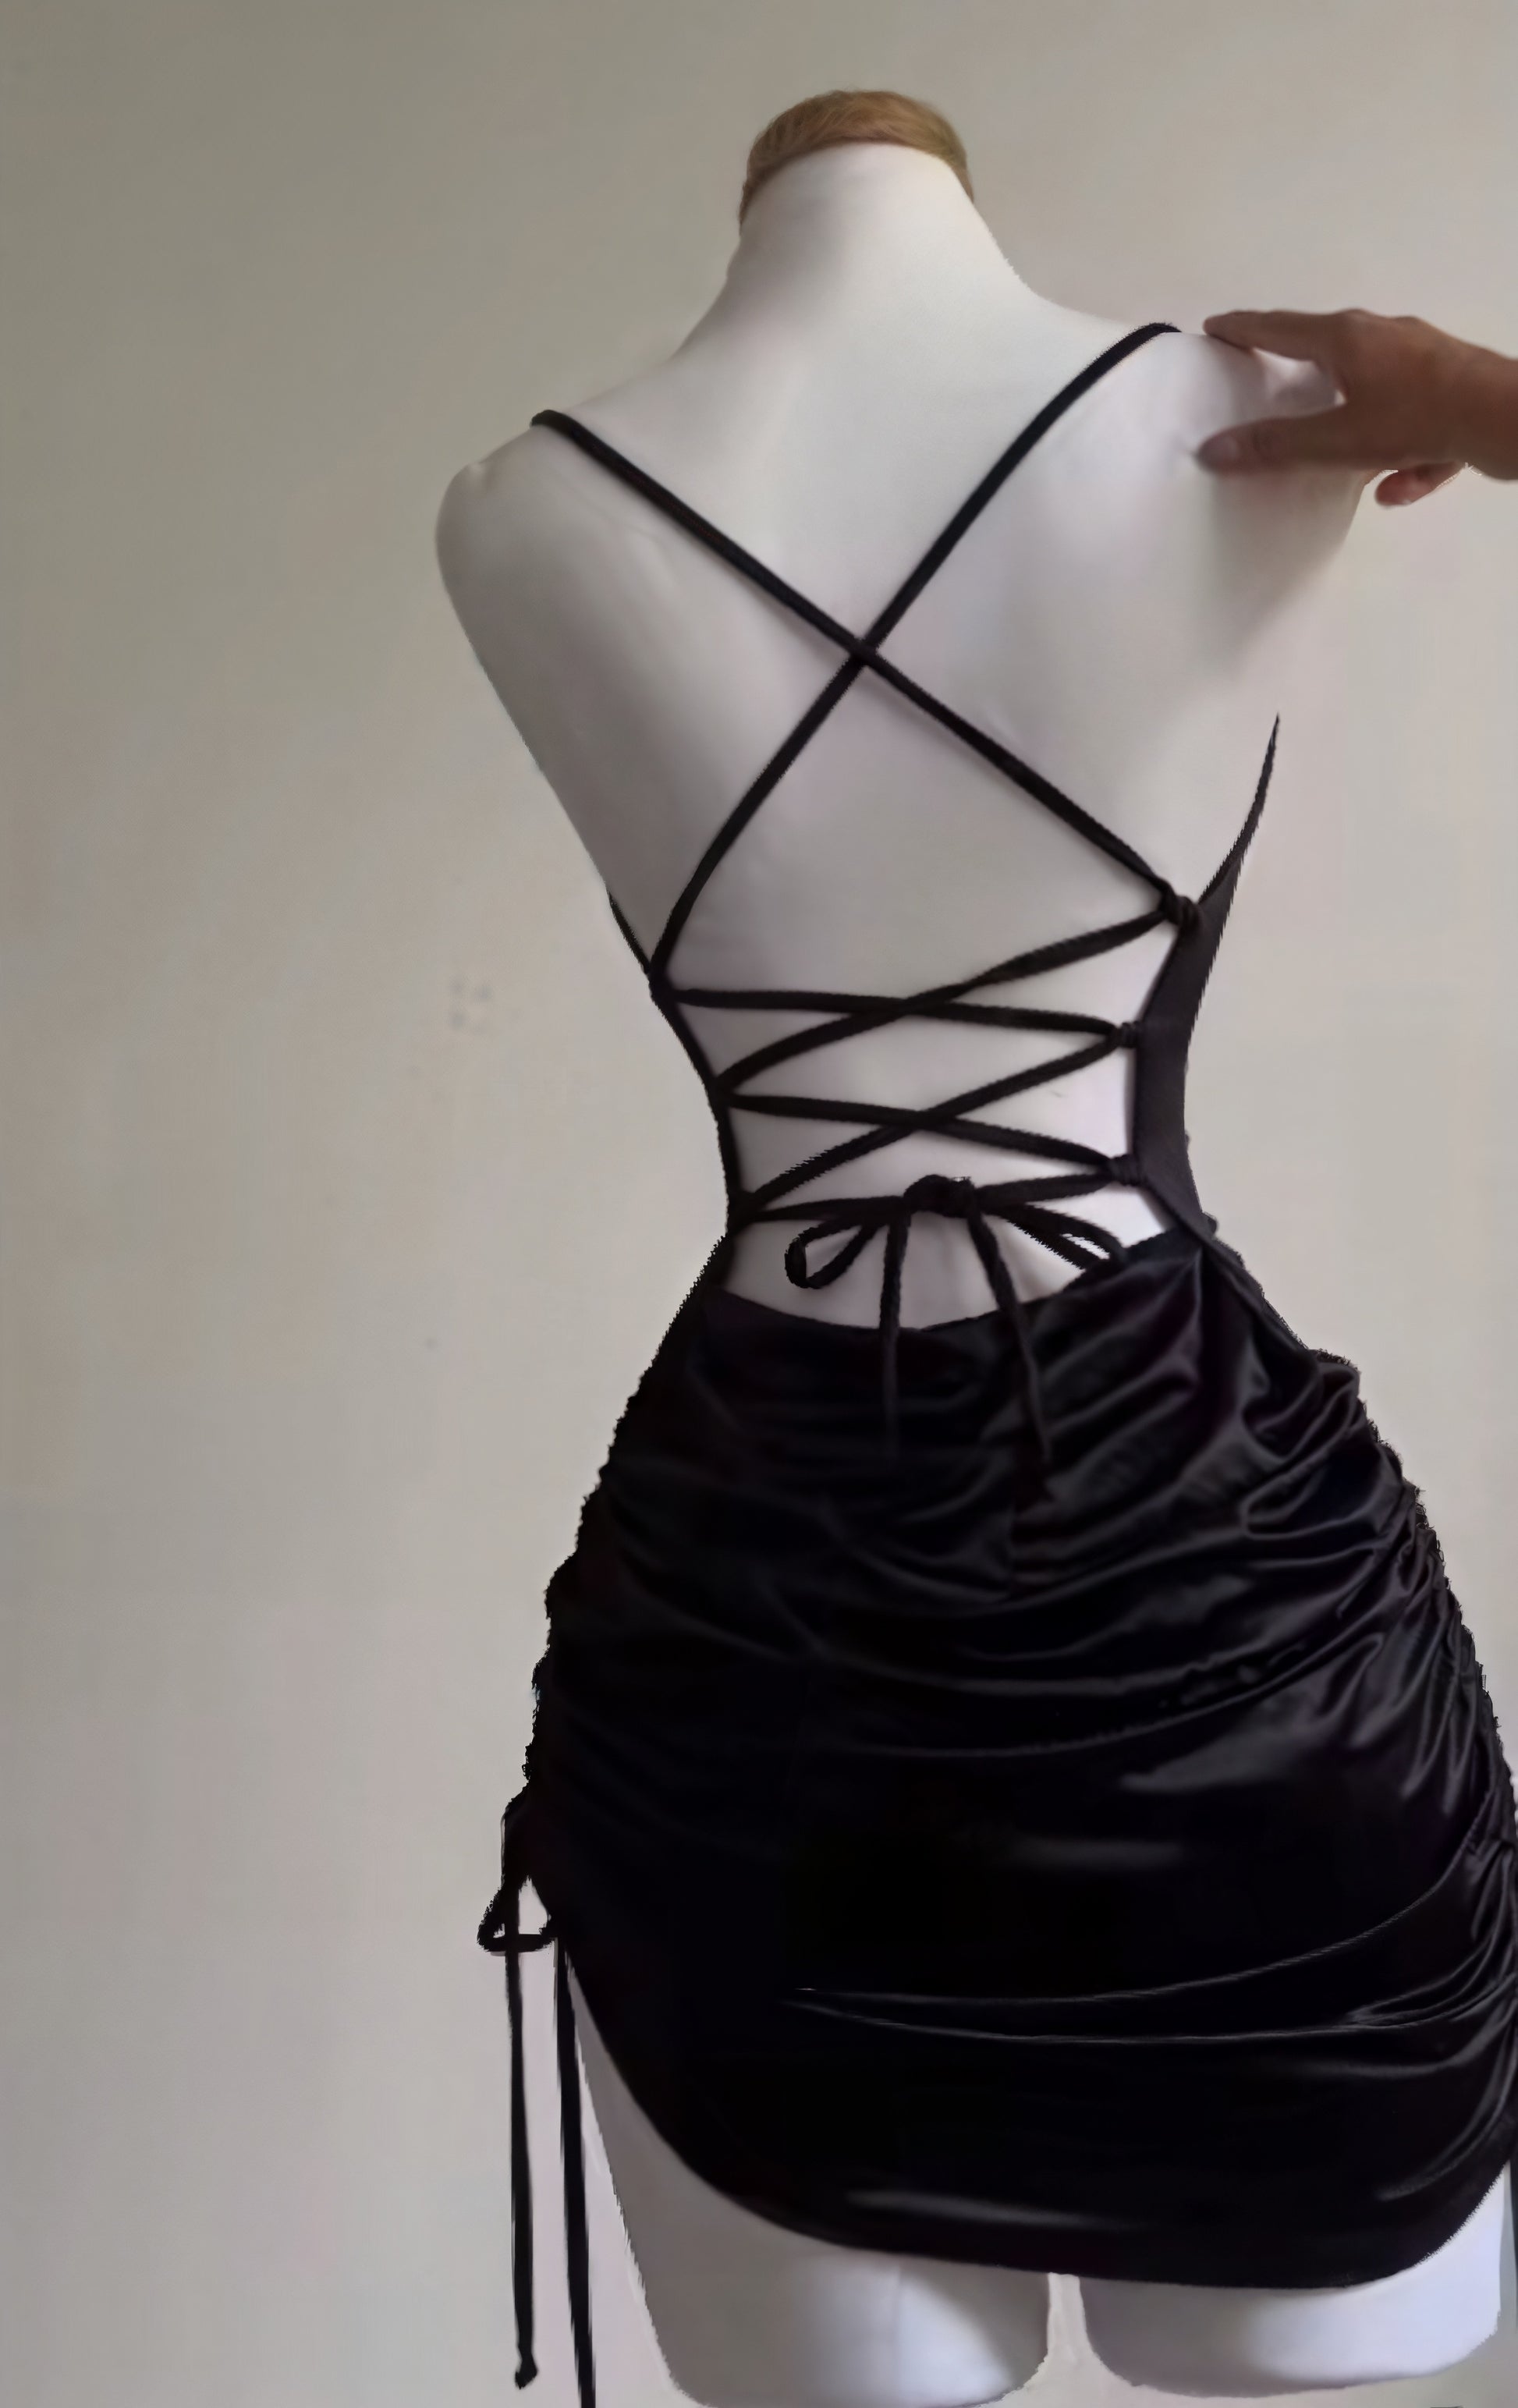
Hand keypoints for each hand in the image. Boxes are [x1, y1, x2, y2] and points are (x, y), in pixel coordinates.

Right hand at [1195, 307, 1511, 505]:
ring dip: (1353, 422)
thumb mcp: (1339, 441)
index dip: (1243, 329)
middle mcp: (1381, 335)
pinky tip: (1399, 487)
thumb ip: (1277, 447)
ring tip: (1344, 460)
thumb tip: (1214, 450)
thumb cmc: (1418, 417)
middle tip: (1268, 379)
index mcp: (1346, 338)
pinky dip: (1400, 453)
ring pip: (1372, 388)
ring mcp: (1419, 357)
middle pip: (1326, 348)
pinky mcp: (1449, 386)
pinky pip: (1411, 420)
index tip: (1215, 328)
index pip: (1280, 328)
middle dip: (1296, 366)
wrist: (1505, 417)